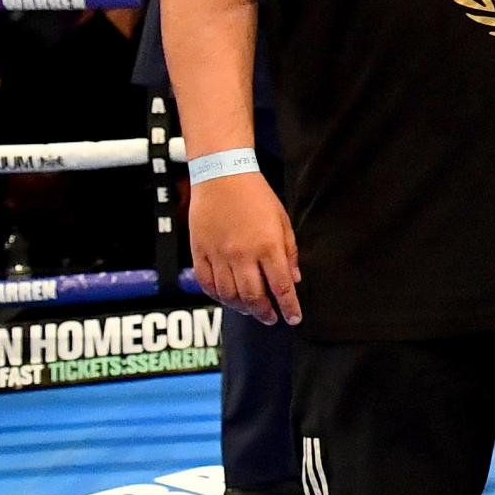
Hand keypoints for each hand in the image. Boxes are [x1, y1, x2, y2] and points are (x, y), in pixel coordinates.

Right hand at [190, 170, 300, 324]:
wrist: (221, 175)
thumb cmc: (257, 196)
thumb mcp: (282, 220)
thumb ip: (289, 252)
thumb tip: (294, 279)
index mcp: (268, 246)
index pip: (281, 287)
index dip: (289, 307)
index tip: (294, 319)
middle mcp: (243, 255)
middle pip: (254, 297)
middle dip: (265, 313)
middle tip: (272, 319)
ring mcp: (219, 255)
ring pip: (229, 295)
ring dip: (242, 308)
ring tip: (251, 310)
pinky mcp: (200, 252)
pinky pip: (207, 283)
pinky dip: (217, 296)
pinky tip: (227, 299)